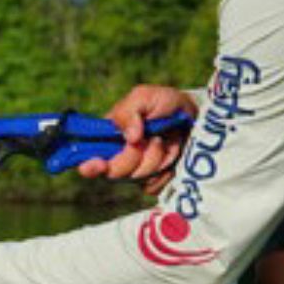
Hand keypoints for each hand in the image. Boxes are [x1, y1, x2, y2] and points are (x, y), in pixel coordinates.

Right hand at [77, 84, 197, 195]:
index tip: (100, 164)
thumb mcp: (143, 97)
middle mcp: (118, 158)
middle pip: (115, 172)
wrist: (194, 117)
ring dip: (156, 158)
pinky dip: (166, 171)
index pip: (89, 161)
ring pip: (137, 179)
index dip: (90, 167)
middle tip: (153, 138)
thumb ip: (129, 112)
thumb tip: (130, 138)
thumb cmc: (164, 103)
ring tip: (165, 141)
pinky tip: (172, 154)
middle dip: (136, 155)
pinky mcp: (153, 181)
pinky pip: (153, 187)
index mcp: (108, 139)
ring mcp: (136, 172)